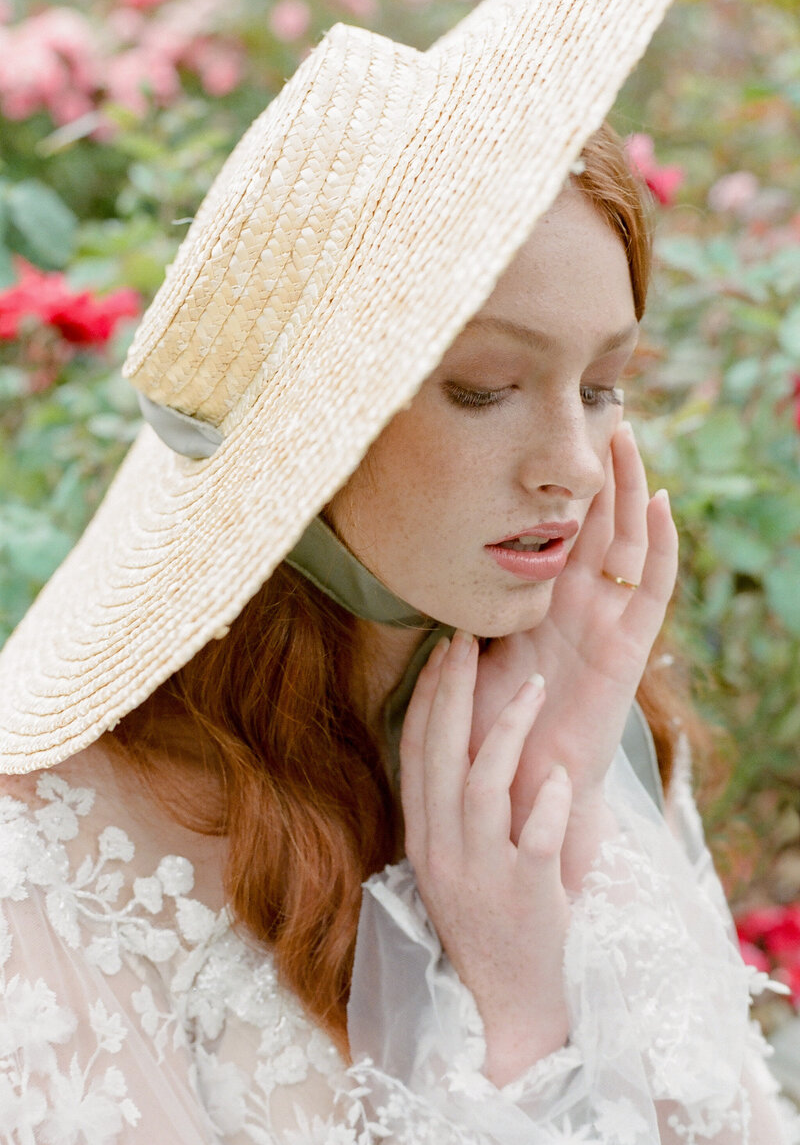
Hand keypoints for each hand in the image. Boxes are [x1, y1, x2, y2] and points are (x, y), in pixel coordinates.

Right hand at [400, 628, 572, 1086]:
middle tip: (469, 638)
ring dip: (506, 729)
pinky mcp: (526, 896)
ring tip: (534, 686)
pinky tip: (563, 777)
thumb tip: (458, 736)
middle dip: (454, 690)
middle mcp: (442, 848)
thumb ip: (450, 805)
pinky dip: (549, 804)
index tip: (441, 647)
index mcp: (423, 834)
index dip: (427, 695)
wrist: (509, 1002)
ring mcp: (481, 871)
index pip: (415, 750)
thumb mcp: (451, 860)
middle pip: (441, 754)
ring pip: (483, 785)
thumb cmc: (487, 917)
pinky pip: (535, 837)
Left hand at [469, 421, 678, 851]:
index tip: (555, 430)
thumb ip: (466, 605)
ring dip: (630, 488)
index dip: (564, 483)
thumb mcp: (470, 651)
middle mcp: (580, 607)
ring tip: (627, 433)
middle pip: (600, 522)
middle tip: (604, 410)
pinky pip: (651, 590)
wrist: (516, 791)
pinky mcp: (627, 650)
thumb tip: (436, 554)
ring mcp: (607, 624)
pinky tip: (659, 501)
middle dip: (602, 469)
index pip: (562, 529)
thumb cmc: (489, 727)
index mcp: (545, 603)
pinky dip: (661, 546)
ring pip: (628, 542)